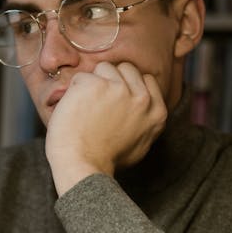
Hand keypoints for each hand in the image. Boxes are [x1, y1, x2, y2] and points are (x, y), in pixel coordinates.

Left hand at [45, 61, 167, 195]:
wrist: (81, 165)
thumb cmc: (106, 159)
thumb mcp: (140, 143)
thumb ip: (145, 121)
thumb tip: (142, 106)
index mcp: (157, 112)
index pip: (145, 78)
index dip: (128, 86)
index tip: (115, 102)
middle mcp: (142, 98)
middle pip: (126, 68)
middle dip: (112, 80)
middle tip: (99, 105)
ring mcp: (118, 89)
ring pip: (103, 68)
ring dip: (93, 83)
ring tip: (87, 109)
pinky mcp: (94, 85)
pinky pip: (81, 77)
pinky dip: (74, 91)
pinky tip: (75, 111)